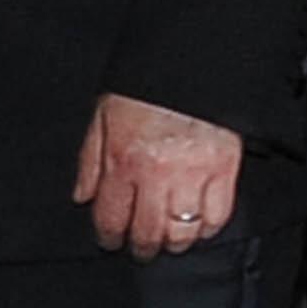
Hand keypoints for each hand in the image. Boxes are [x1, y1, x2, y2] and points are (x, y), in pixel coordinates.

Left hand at [71, 94, 243, 256]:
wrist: (191, 59)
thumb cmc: (146, 87)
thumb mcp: (104, 115)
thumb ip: (91, 160)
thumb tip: (83, 196)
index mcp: (122, 160)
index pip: (110, 218)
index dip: (109, 236)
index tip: (111, 240)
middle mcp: (155, 174)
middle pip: (147, 233)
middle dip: (142, 247)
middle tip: (142, 247)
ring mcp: (191, 175)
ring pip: (181, 232)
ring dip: (174, 242)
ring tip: (171, 240)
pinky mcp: (223, 170)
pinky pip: (217, 216)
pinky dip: (209, 227)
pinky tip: (201, 225)